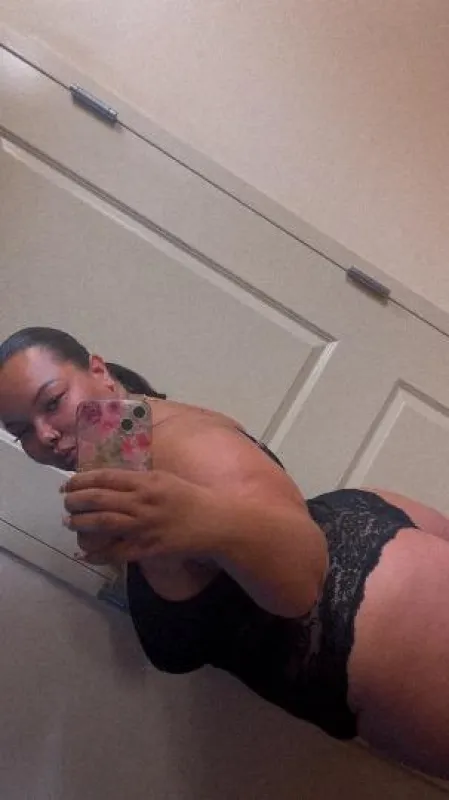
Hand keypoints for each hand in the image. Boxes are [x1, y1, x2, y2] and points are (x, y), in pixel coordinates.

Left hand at [61, 468, 213, 564]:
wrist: (214, 522)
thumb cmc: (189, 497)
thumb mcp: (163, 478)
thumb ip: (138, 479)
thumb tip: (109, 480)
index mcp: (146, 482)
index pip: (105, 478)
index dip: (82, 480)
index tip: (69, 483)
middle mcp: (141, 503)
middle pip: (98, 500)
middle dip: (75, 500)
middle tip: (66, 502)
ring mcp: (143, 527)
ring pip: (102, 523)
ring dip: (80, 522)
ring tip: (69, 521)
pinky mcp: (147, 548)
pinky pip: (116, 552)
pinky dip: (97, 553)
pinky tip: (84, 553)